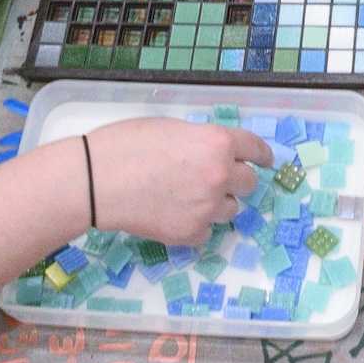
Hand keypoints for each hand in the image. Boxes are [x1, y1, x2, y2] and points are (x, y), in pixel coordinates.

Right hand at [87, 118, 272, 247]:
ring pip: (230, 209)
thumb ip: (201, 141)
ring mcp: (208, 208)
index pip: (255, 149)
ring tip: (189, 197)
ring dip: (218, 202)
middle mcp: (221, 175)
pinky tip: (174, 214)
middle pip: (248, 182)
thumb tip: (211, 152)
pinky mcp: (191, 234)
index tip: (266, 161)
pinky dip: (197, 223)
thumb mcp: (173, 128)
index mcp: (217, 142)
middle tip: (214, 178)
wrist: (97, 181)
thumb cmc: (127, 144)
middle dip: (235, 179)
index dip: (262, 155)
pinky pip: (207, 230)